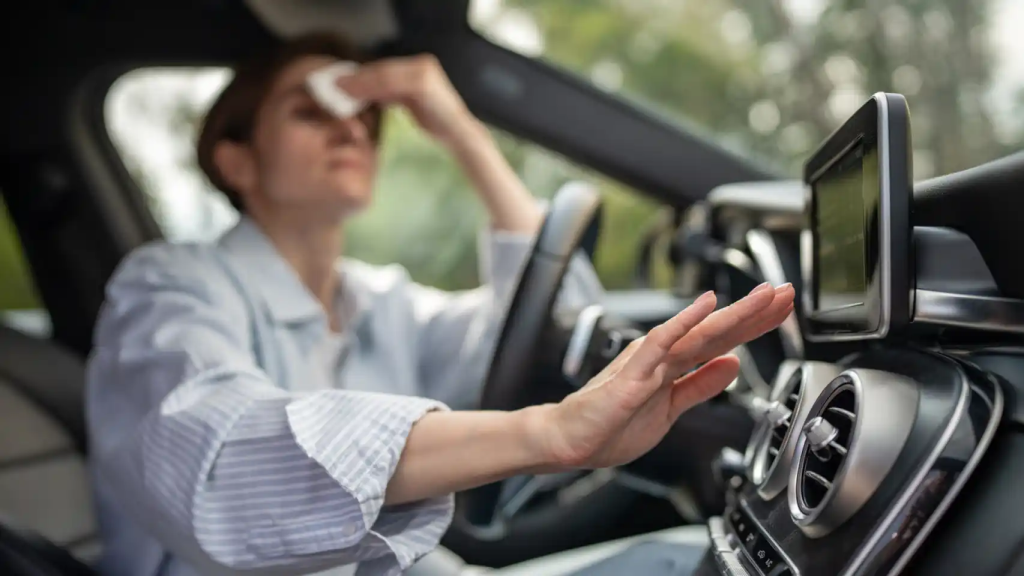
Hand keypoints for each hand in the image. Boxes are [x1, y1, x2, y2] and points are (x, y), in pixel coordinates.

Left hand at [338, 54, 478, 148]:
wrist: (460, 136)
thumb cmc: (436, 123)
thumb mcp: (408, 105)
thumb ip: (391, 94)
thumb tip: (363, 91)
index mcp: (420, 68)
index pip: (384, 69)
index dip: (361, 75)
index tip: (339, 82)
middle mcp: (422, 65)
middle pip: (381, 69)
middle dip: (356, 77)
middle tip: (333, 85)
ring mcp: (424, 71)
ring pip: (383, 75)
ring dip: (359, 82)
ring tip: (339, 90)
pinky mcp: (423, 82)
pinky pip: (390, 84)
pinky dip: (370, 88)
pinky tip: (355, 96)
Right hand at [538, 282, 794, 468]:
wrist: (570, 441)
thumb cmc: (611, 426)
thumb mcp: (671, 409)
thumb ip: (701, 386)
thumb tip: (732, 365)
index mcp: (673, 365)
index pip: (721, 340)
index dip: (754, 325)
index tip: (782, 309)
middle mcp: (664, 356)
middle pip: (717, 330)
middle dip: (754, 312)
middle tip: (786, 292)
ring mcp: (649, 362)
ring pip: (698, 331)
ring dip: (732, 313)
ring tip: (762, 296)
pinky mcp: (633, 373)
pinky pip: (662, 343)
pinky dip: (684, 322)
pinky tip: (705, 306)